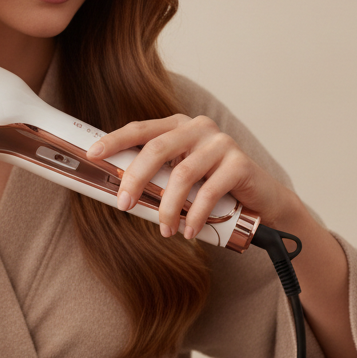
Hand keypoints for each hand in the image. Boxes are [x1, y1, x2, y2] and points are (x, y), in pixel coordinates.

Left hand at [87, 114, 295, 239]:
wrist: (263, 202)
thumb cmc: (214, 189)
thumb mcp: (181, 177)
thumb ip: (157, 176)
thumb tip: (119, 193)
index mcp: (178, 126)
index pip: (141, 129)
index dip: (115, 140)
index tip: (93, 154)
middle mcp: (199, 128)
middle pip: (157, 149)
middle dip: (135, 179)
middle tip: (124, 204)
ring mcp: (221, 143)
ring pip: (182, 175)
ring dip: (168, 207)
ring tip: (165, 230)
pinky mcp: (240, 163)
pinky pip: (210, 191)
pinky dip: (195, 216)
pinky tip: (189, 231)